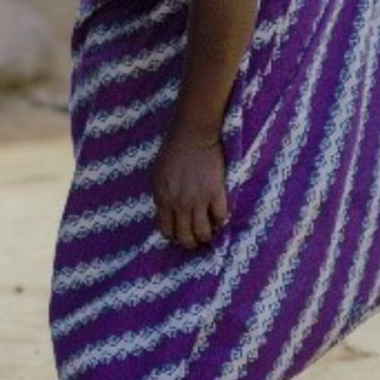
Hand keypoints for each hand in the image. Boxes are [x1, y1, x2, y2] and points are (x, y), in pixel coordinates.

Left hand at [152, 127, 229, 248]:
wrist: (192, 136)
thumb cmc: (172, 152)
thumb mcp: (157, 175)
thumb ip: (161, 195)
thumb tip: (165, 211)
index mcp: (163, 199)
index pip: (166, 230)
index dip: (173, 237)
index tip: (179, 235)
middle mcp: (180, 203)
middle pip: (185, 236)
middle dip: (191, 243)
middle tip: (196, 241)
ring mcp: (198, 199)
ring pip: (203, 232)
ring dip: (207, 237)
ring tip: (210, 233)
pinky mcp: (216, 192)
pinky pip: (220, 216)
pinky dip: (221, 221)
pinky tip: (220, 218)